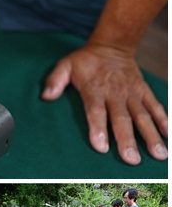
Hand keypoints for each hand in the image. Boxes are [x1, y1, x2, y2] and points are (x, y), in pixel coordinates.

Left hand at [42, 42, 168, 164]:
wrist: (112, 46)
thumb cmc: (86, 61)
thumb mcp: (65, 65)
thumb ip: (55, 80)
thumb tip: (46, 96)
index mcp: (95, 89)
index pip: (96, 111)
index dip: (98, 129)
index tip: (101, 147)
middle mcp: (116, 93)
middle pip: (122, 119)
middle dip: (127, 140)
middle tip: (132, 160)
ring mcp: (132, 93)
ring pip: (143, 116)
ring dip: (151, 135)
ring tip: (159, 154)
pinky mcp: (143, 91)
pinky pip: (155, 106)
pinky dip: (163, 120)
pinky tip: (168, 135)